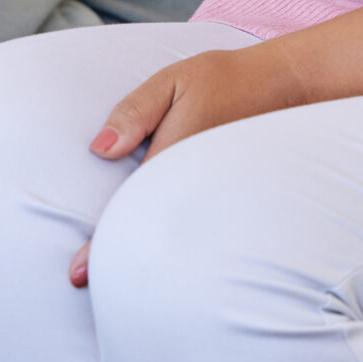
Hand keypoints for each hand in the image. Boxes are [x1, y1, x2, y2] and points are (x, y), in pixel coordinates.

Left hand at [64, 43, 302, 288]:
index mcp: (177, 157)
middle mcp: (197, 184)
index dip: (103, 244)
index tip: (78, 273)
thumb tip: (100, 148)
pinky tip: (165, 254)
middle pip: (152, 231)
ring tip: (121, 280)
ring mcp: (215, 196)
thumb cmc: (222, 80)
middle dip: (121, 260)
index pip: (131, 207)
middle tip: (82, 279)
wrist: (285, 88)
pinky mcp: (229, 200)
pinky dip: (177, 241)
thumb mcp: (171, 82)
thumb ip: (135, 112)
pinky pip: (196, 226)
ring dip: (150, 256)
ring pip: (175, 235)